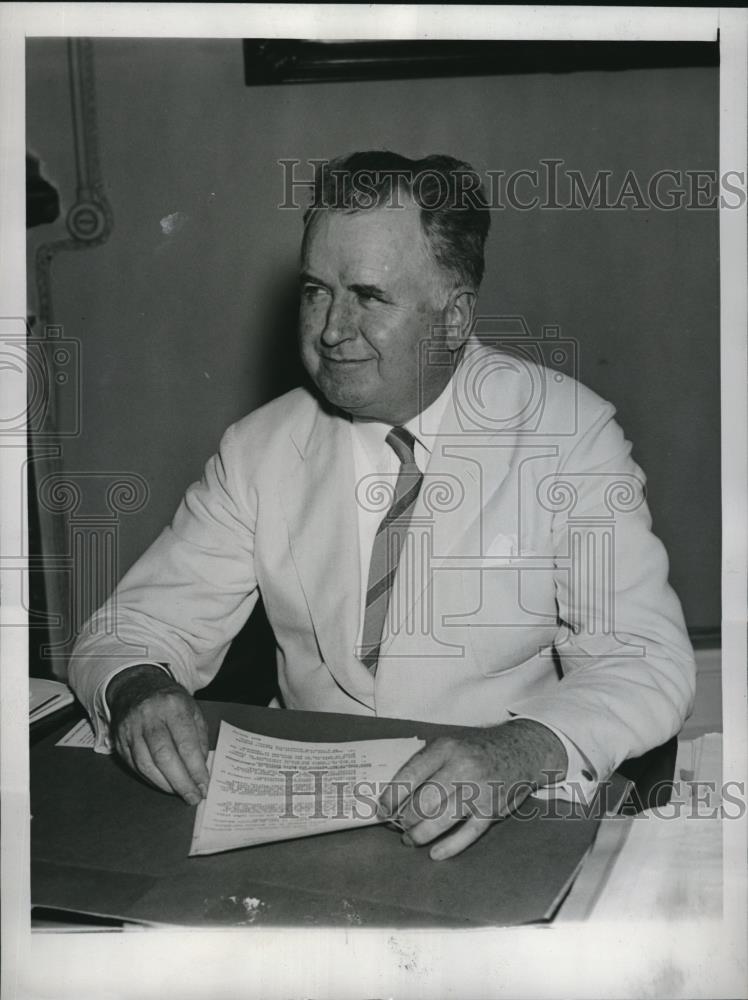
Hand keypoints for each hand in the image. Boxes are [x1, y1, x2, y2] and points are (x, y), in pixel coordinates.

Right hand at [106, 664, 209, 804]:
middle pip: (164, 756)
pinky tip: (163, 784)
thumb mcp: (192, 710)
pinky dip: (150, 778)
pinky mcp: (118, 740)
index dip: (196, 769)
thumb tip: (201, 768)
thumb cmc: (170, 701)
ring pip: (146, 764)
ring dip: (165, 784)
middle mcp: (149, 716)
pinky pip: (135, 765)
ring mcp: (130, 728)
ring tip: (179, 793)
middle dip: (181, 782)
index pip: (186, 743)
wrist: (136, 687)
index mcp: (173, 705)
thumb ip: (199, 738)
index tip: (204, 786)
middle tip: (193, 797)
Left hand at [378, 719, 567, 860]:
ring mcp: (479, 790)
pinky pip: (467, 834)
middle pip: (424, 802)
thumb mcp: (450, 744)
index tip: (381, 809)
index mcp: (446, 748)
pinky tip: (435, 853)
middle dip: (406, 819)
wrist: (521, 750)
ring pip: (441, 820)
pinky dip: (449, 847)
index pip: (410, 775)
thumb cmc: (476, 750)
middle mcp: (462, 768)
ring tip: (410, 839)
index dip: (392, 796)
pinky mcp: (492, 810)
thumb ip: (425, 764)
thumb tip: (395, 794)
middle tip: (398, 826)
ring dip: (421, 835)